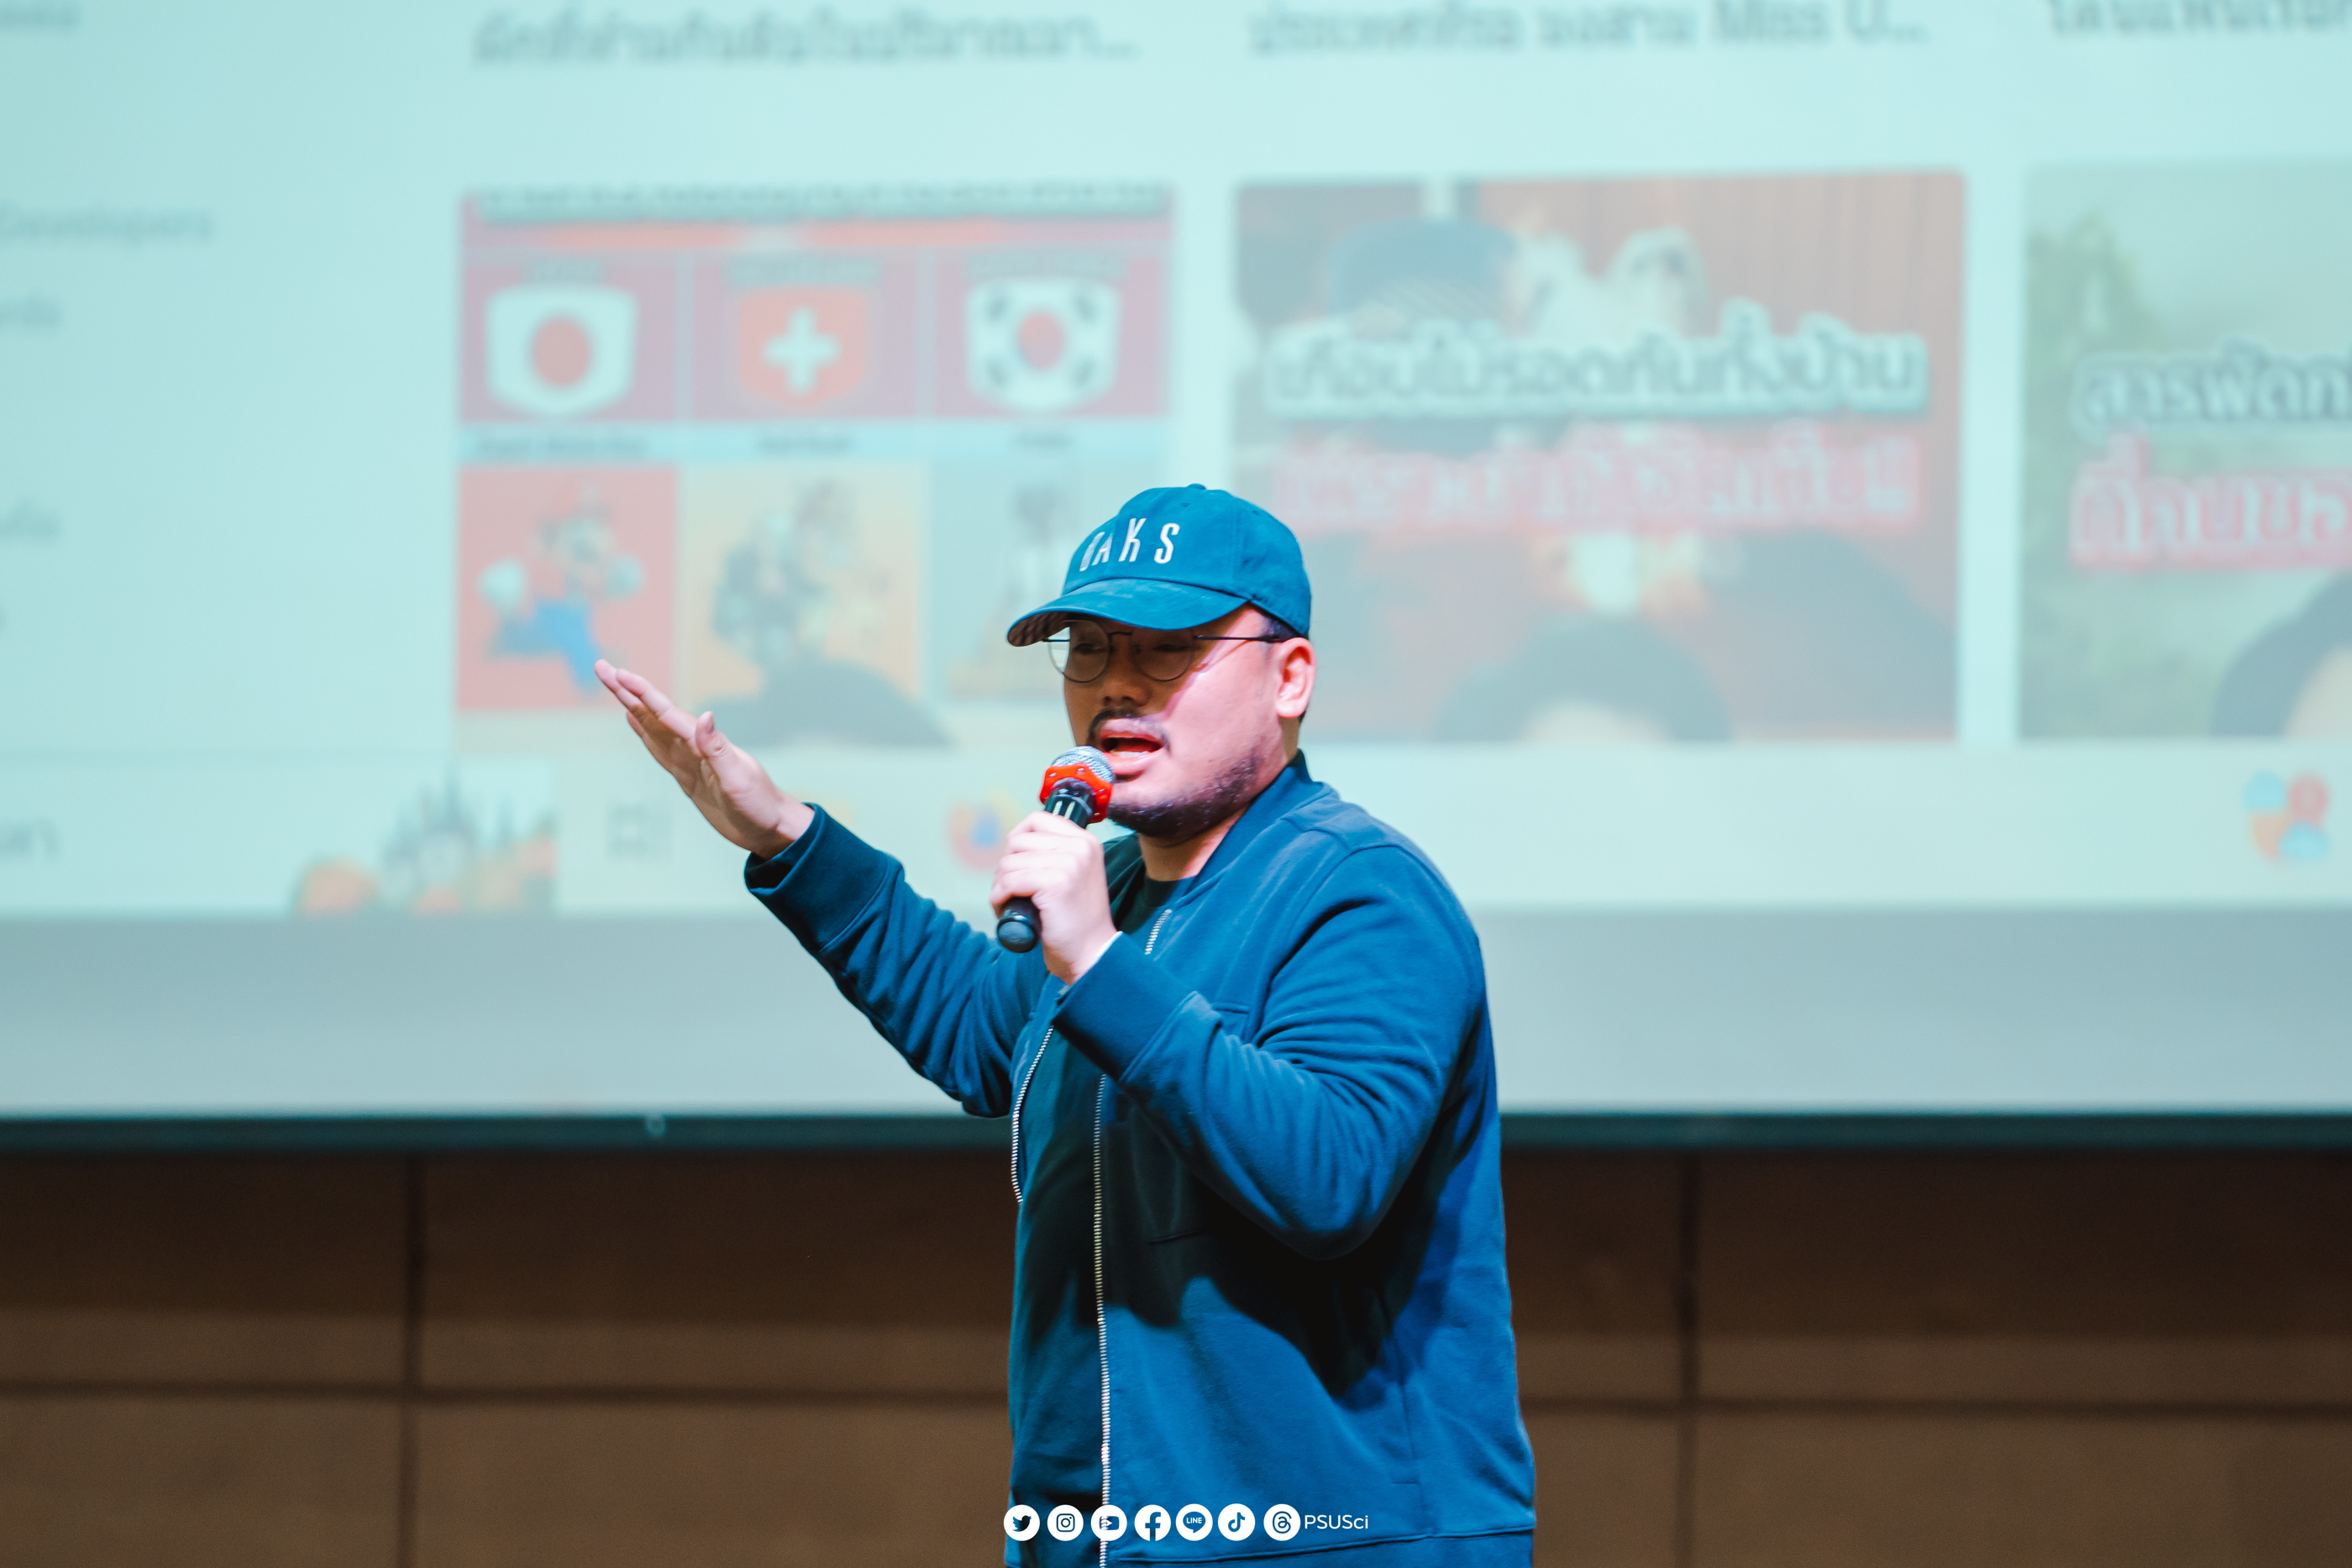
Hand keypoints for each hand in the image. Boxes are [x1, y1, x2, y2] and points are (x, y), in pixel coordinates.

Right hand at [595, 660, 811, 856]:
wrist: (770, 828)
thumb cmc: (759, 805)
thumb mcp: (737, 779)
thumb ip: (718, 749)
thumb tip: (704, 716)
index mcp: (704, 744)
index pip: (666, 713)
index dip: (642, 693)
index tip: (619, 674)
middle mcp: (694, 747)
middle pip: (654, 713)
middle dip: (627, 691)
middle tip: (602, 667)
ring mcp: (690, 760)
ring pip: (653, 727)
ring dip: (633, 706)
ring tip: (614, 685)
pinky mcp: (688, 775)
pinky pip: (659, 748)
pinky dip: (645, 732)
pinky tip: (635, 721)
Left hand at [990, 811, 1116, 983]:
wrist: (1092, 952)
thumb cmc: (1076, 920)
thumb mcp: (1074, 875)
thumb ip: (1055, 855)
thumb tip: (1015, 844)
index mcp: (1086, 841)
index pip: (1038, 819)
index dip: (1018, 840)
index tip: (1017, 864)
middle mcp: (1080, 847)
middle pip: (1018, 841)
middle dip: (1006, 866)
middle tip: (1010, 889)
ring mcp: (1069, 863)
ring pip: (1010, 862)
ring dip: (999, 884)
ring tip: (1008, 903)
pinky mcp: (1054, 883)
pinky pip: (1010, 881)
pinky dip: (999, 896)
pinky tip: (1004, 908)